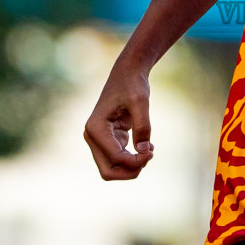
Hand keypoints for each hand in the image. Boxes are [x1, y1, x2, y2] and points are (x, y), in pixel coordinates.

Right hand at [84, 61, 154, 179]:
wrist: (127, 73)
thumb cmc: (133, 84)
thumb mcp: (141, 102)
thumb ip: (143, 126)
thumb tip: (144, 152)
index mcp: (95, 128)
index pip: (115, 157)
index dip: (136, 161)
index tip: (152, 151)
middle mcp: (92, 136)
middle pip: (108, 171)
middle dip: (130, 171)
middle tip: (149, 156)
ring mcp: (98, 140)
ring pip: (112, 168)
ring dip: (132, 166)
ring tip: (150, 150)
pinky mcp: (107, 139)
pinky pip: (118, 159)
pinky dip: (133, 159)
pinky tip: (147, 147)